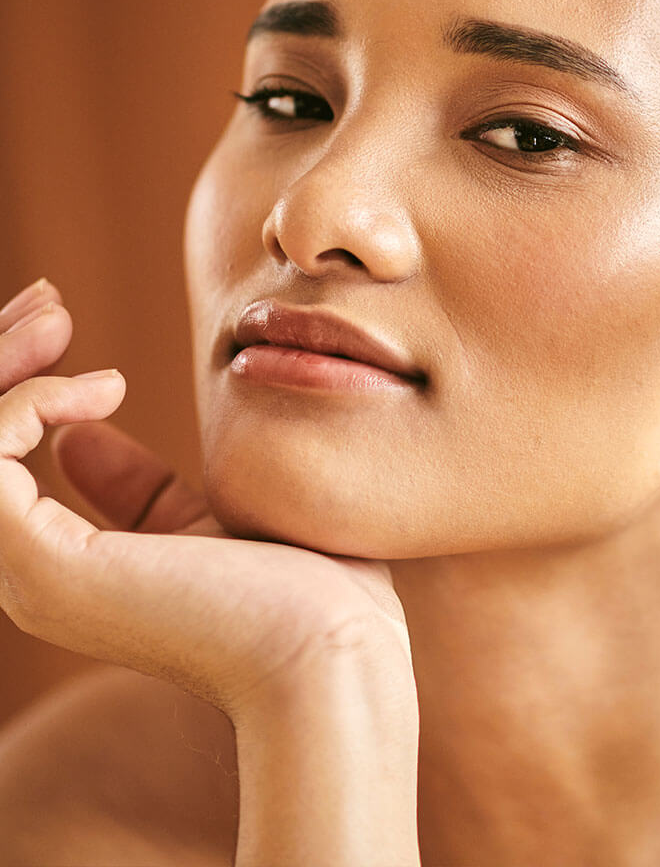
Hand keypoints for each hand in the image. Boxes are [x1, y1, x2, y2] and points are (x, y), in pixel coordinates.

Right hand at [0, 278, 415, 720]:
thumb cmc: (299, 591)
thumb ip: (135, 490)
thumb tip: (78, 439)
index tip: (58, 322)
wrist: (332, 651)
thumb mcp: (201, 520)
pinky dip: (26, 401)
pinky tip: (105, 389)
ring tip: (57, 317)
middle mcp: (22, 574)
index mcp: (53, 566)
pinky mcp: (39, 562)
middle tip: (47, 301)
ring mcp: (23, 574)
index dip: (8, 384)